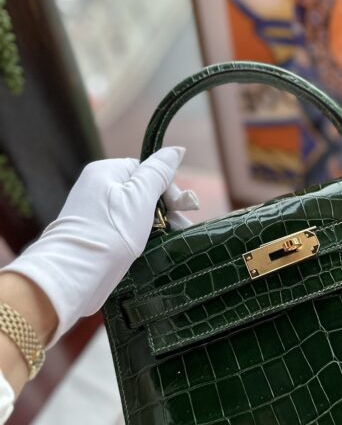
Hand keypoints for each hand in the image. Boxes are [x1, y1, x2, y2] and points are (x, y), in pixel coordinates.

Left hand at [2, 147, 197, 346]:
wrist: (74, 274)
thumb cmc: (110, 232)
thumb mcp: (140, 197)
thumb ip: (158, 172)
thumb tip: (176, 150)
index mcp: (105, 171)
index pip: (146, 170)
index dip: (168, 188)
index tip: (184, 210)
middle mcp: (96, 188)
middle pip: (142, 191)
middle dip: (166, 208)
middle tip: (183, 228)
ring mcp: (94, 212)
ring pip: (135, 212)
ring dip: (157, 224)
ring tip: (175, 240)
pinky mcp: (94, 235)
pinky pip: (124, 228)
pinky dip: (141, 236)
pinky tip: (156, 247)